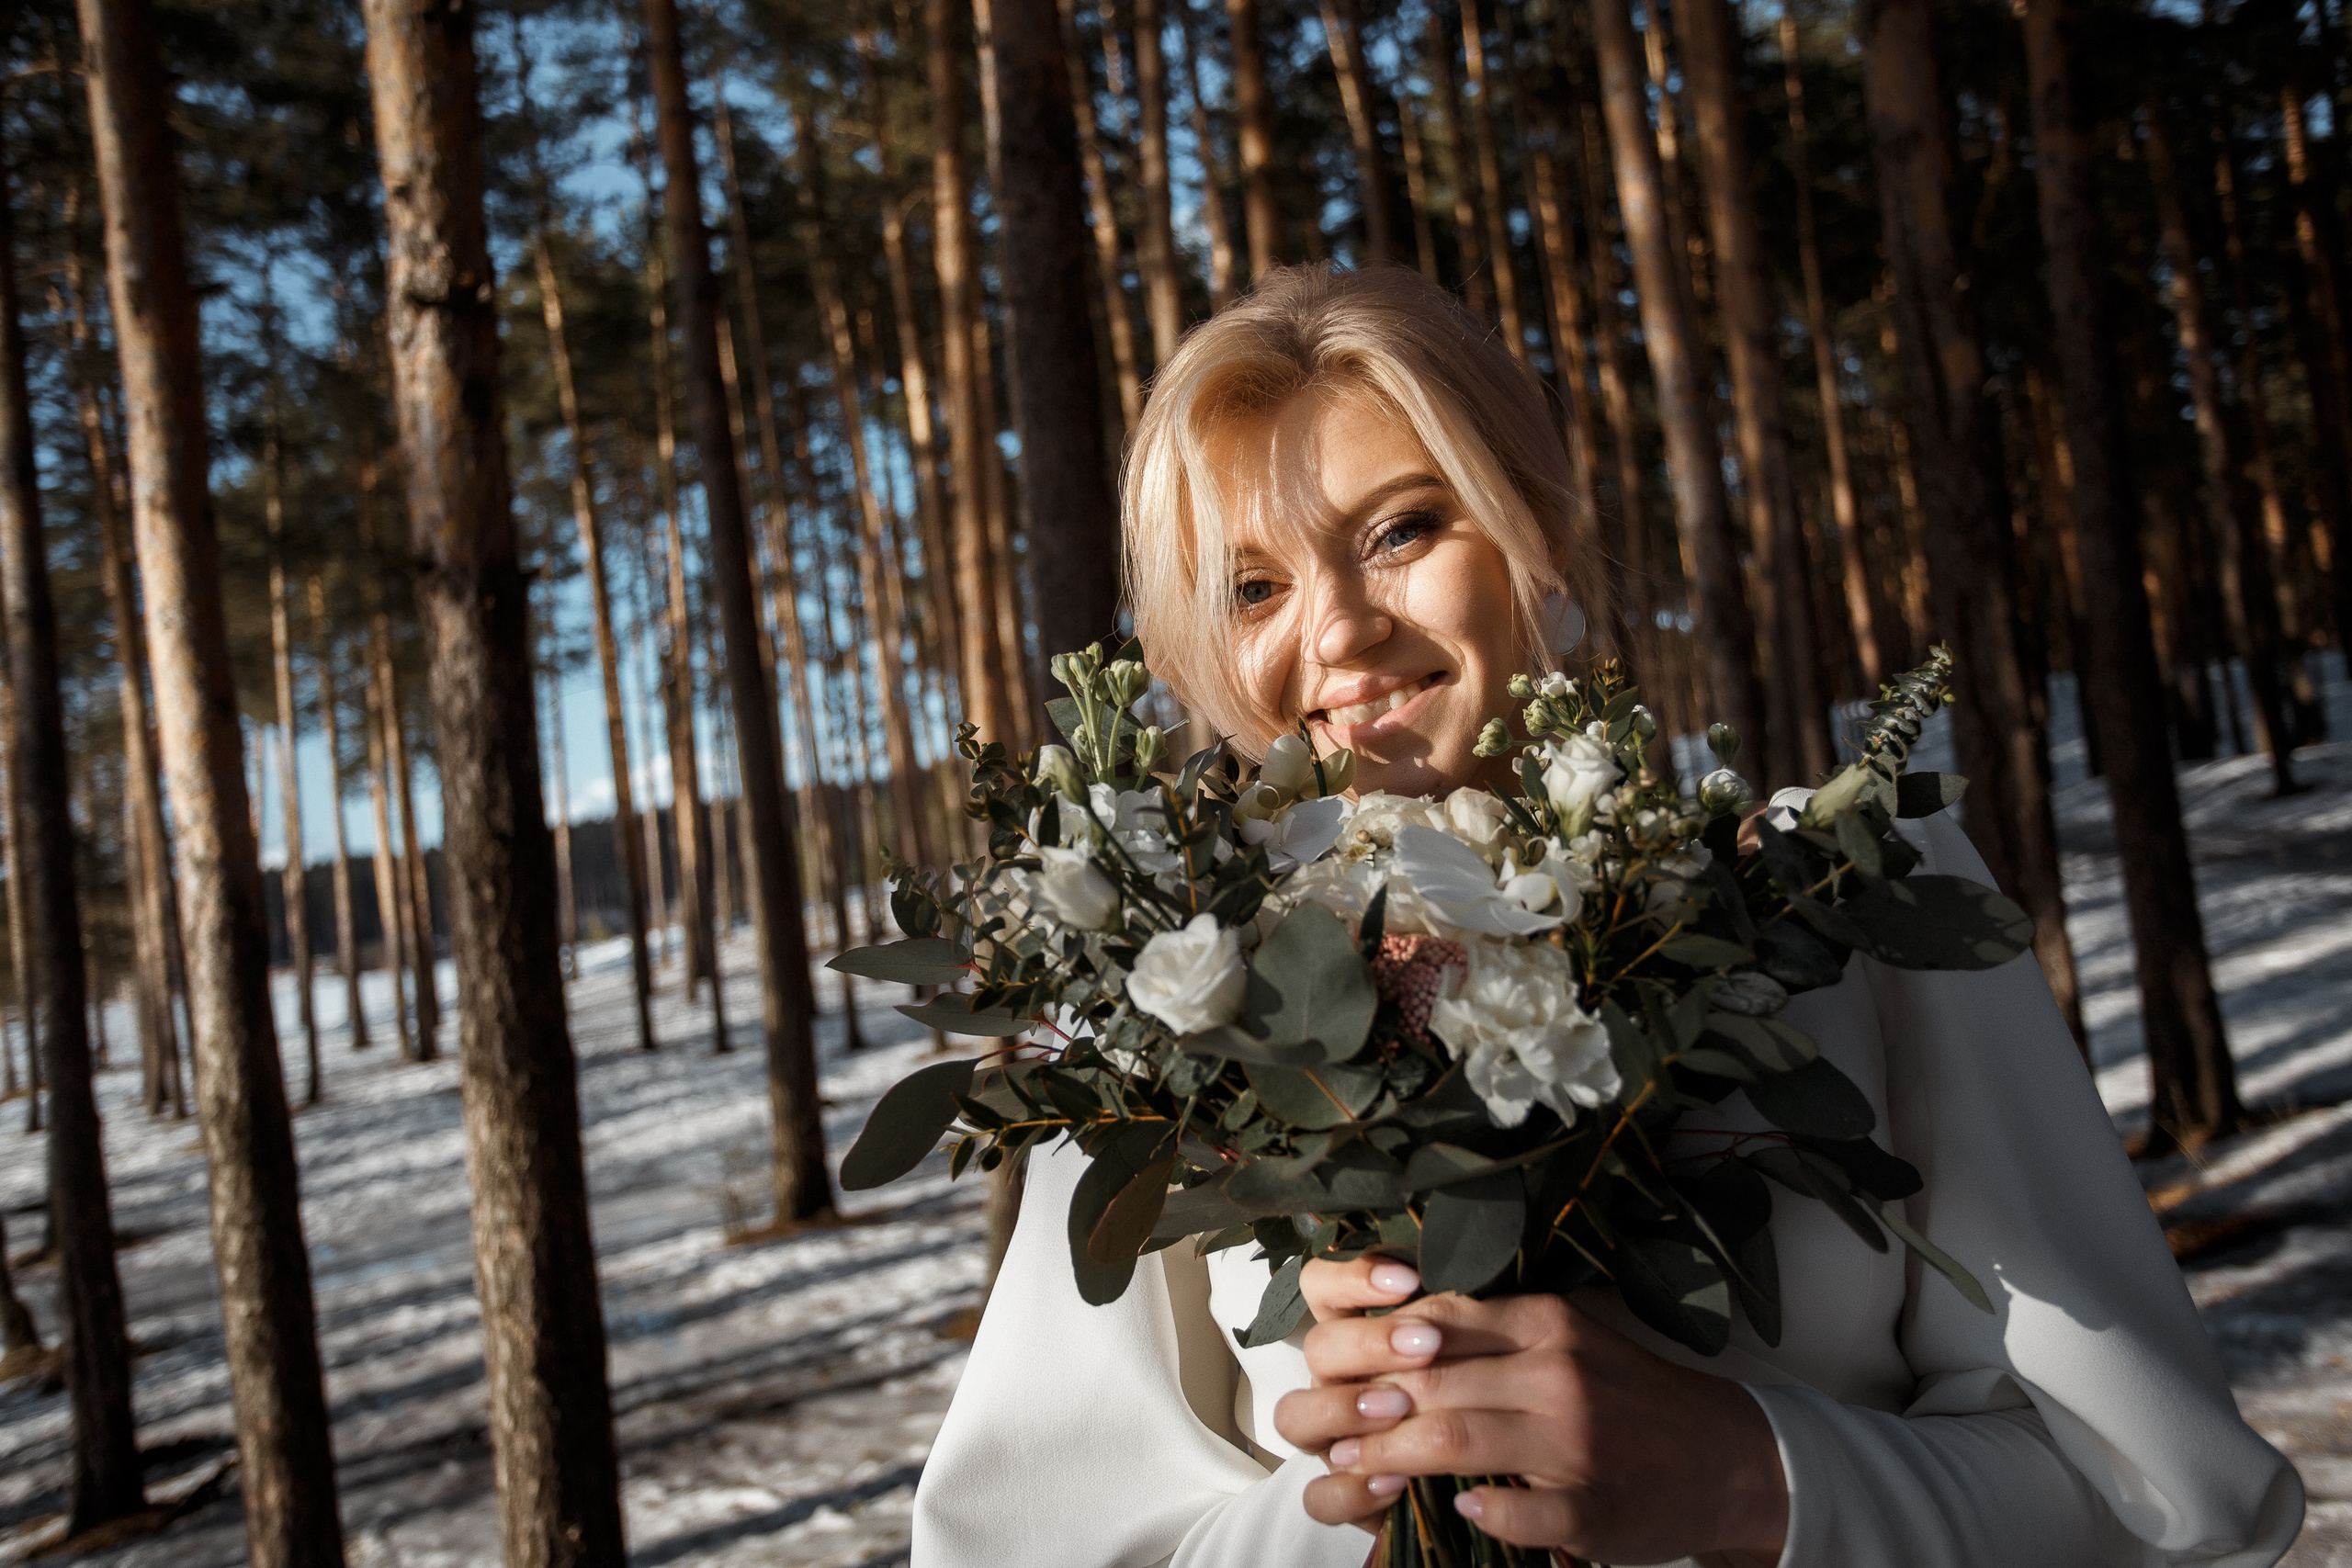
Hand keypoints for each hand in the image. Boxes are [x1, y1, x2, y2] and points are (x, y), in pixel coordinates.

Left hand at [1275, 1256, 1788, 1565]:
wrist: (1728, 1457)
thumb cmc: (1629, 1395)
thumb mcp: (1566, 1340)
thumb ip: (1492, 1332)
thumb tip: (1394, 1333)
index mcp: (1546, 1323)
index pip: (1437, 1322)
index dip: (1378, 1349)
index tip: (1345, 1374)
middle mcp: (1558, 1372)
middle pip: (1432, 1383)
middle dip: (1370, 1411)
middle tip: (1333, 1433)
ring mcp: (1577, 1442)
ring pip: (1456, 1441)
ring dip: (1395, 1459)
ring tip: (1362, 1472)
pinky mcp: (1593, 1508)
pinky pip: (1511, 1510)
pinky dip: (1474, 1509)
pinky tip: (1452, 1507)